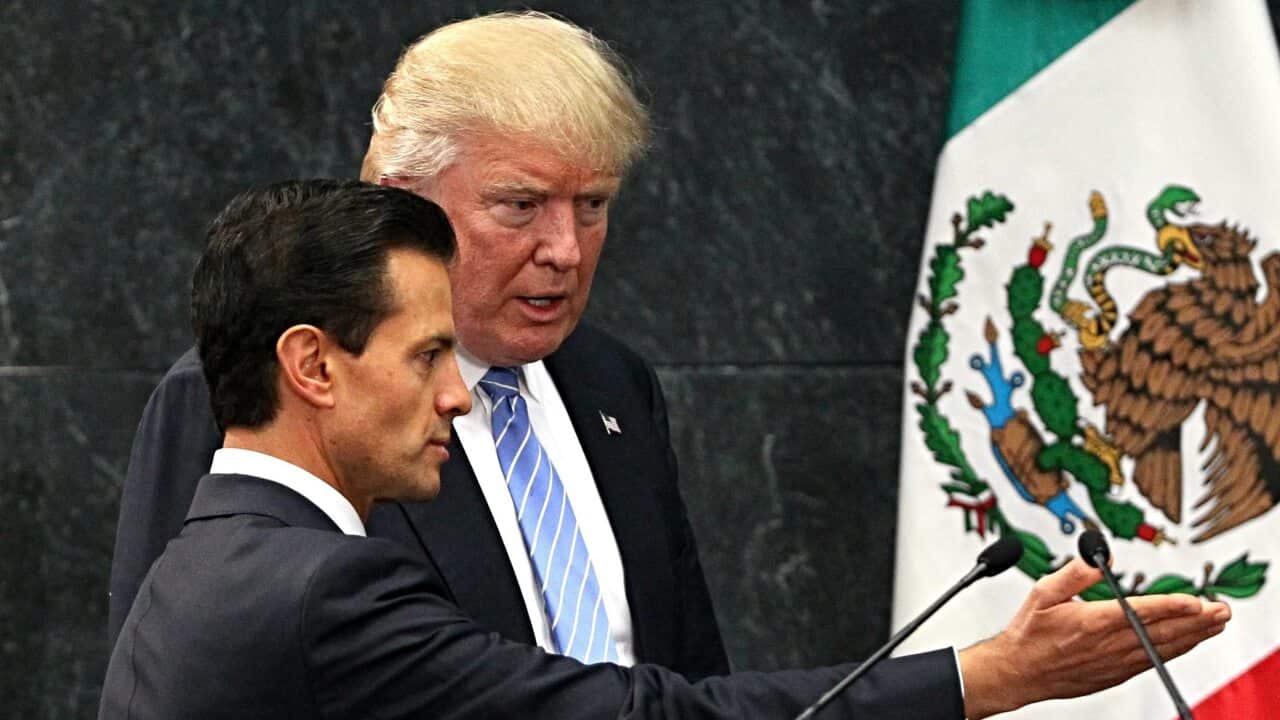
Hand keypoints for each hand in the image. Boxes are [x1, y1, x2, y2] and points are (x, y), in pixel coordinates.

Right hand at [957, 557, 1229, 718]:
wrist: (1019, 672)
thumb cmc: (1029, 634)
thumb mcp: (1042, 594)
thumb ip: (1073, 573)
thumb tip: (1097, 557)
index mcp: (1093, 622)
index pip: (1142, 612)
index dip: (1174, 606)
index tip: (1197, 601)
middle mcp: (1109, 644)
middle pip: (1162, 631)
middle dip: (1196, 621)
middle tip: (1220, 610)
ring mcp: (1115, 662)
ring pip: (1163, 648)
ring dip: (1193, 636)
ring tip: (1214, 624)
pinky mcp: (1116, 674)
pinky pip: (1153, 661)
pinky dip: (1174, 651)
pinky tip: (1186, 643)